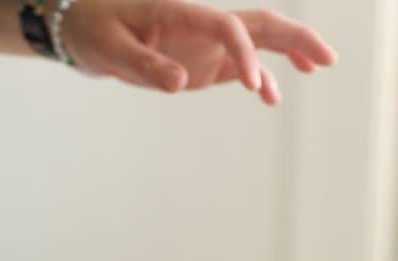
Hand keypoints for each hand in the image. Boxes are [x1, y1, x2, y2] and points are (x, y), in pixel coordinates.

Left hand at [60, 0, 337, 103]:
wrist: (82, 30)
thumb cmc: (95, 31)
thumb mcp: (113, 51)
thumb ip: (146, 66)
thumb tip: (180, 83)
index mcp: (182, 13)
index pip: (227, 26)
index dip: (245, 52)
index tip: (253, 86)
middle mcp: (201, 25)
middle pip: (259, 24)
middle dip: (294, 38)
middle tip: (327, 59)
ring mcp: (204, 43)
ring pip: (257, 40)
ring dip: (289, 51)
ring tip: (320, 67)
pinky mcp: (200, 62)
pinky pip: (238, 65)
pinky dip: (260, 77)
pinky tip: (273, 97)